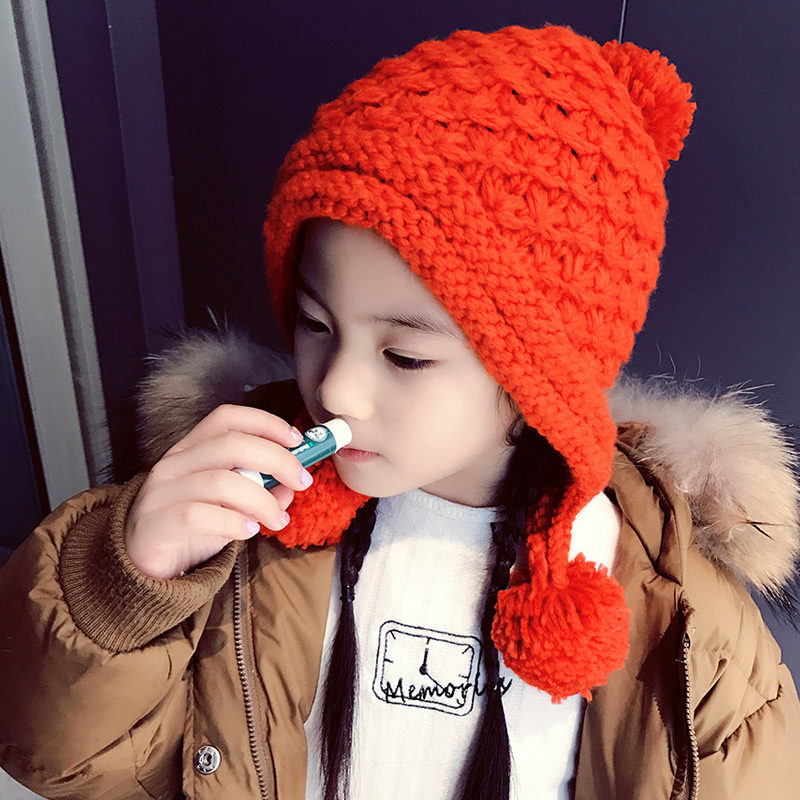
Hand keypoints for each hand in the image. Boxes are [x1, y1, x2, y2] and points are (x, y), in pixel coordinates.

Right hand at [124, 404, 312, 579]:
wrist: (143, 567)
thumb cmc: (191, 529)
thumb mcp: (230, 504)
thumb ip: (260, 491)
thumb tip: (290, 486)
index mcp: (192, 449)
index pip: (227, 418)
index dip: (265, 423)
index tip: (297, 440)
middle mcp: (174, 463)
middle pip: (231, 445)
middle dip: (277, 459)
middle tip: (301, 481)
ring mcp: (162, 492)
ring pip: (221, 481)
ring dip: (262, 500)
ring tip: (278, 519)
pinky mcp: (156, 524)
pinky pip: (199, 515)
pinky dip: (232, 522)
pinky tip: (248, 531)